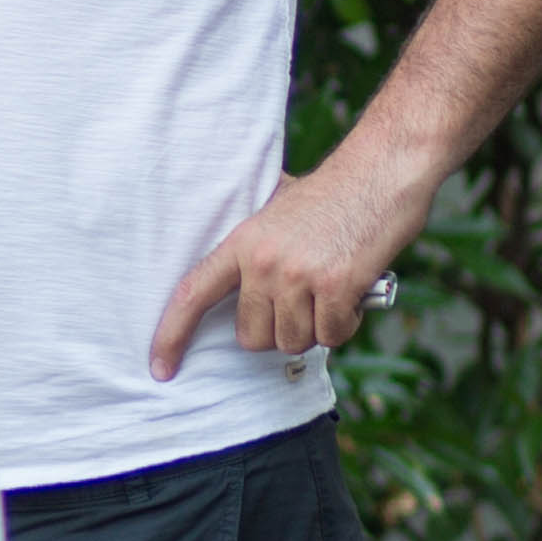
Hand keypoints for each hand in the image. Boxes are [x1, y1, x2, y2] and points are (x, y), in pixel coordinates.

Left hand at [146, 142, 434, 378]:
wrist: (381, 171)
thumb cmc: (333, 195)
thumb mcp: (277, 212)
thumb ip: (255, 250)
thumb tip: (244, 289)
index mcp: (241, 243)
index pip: (192, 294)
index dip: (171, 335)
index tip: (160, 369)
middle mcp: (263, 262)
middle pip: (252, 337)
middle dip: (280, 329)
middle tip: (306, 300)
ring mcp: (298, 275)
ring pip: (294, 341)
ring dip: (317, 327)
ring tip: (332, 290)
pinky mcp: (336, 286)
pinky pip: (333, 335)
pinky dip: (347, 324)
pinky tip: (354, 293)